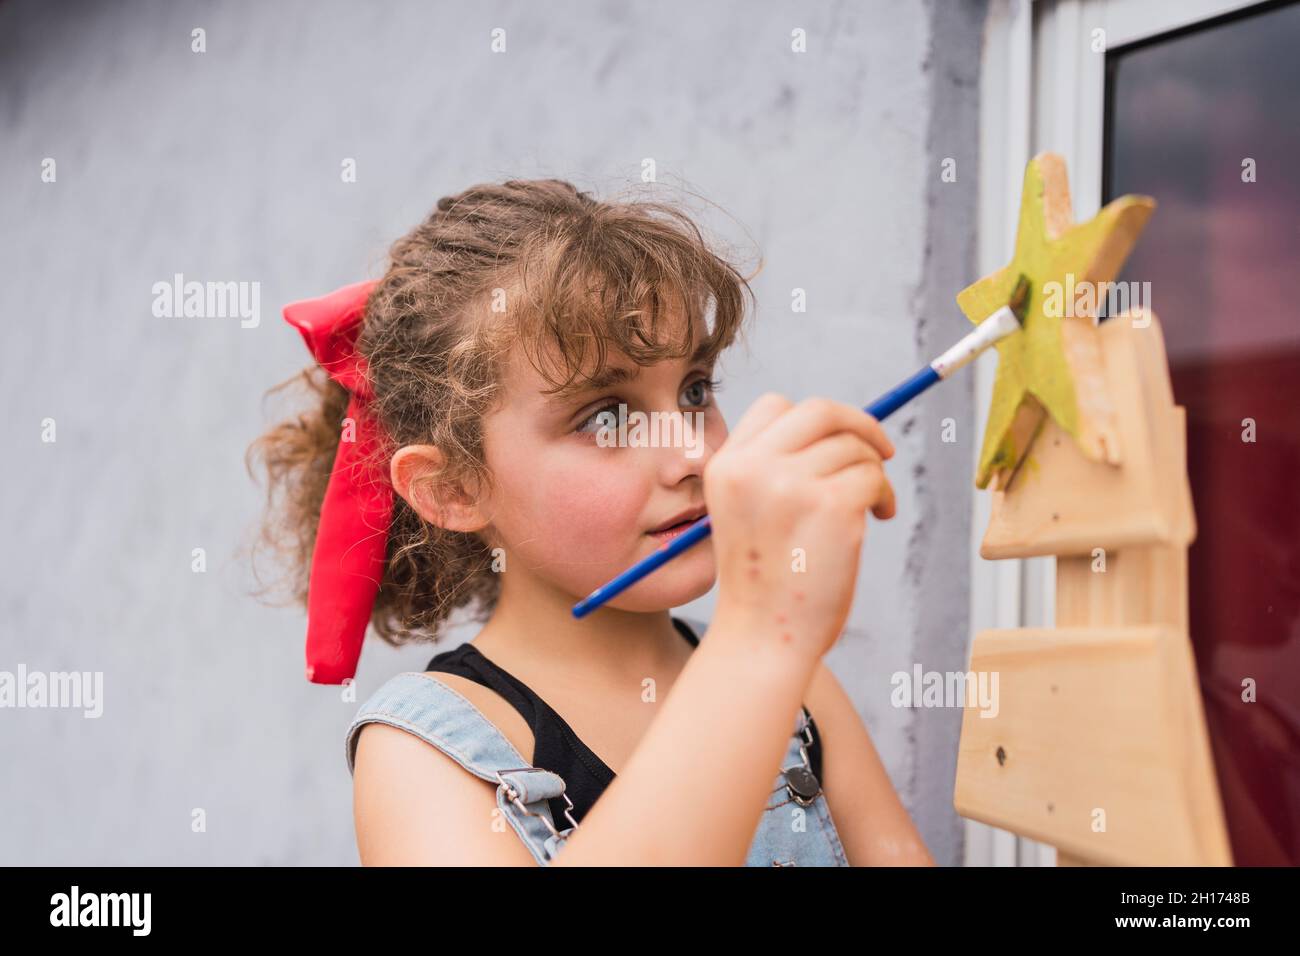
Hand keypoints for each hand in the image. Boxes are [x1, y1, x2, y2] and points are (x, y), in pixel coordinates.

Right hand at [704, 393, 895, 662]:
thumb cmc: (765, 582)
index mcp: (726, 465)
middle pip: (819, 411)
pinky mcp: (831, 504)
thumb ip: (775, 469)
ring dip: (874, 472)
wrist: (763, 638)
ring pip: (853, 447)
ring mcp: (790, 483)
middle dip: (858, 424)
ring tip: (872, 508)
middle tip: (882, 449)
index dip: (814, 420)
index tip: (837, 441)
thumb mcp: (749, 511)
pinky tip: (877, 518)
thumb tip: (839, 429)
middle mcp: (752, 467)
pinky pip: (873, 477)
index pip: (776, 405)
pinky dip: (884, 495)